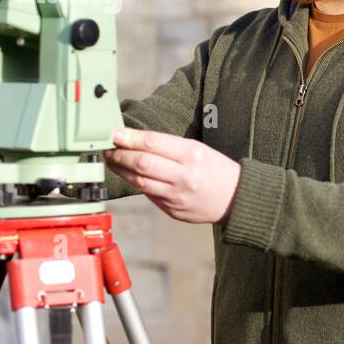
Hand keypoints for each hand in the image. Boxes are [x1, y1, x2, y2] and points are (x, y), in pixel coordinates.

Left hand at [104, 126, 240, 223]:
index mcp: (192, 154)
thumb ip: (169, 146)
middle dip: (119, 154)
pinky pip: (148, 194)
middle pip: (142, 163)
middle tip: (107, 148)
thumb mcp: (199, 150)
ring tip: (112, 161)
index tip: (114, 133)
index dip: (129, 137)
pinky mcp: (172, 210)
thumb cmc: (216, 169)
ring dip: (121, 170)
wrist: (237, 199)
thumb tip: (135, 141)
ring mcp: (177, 196)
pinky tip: (130, 176)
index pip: (153, 143)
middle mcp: (184, 175)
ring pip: (139, 181)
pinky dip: (136, 183)